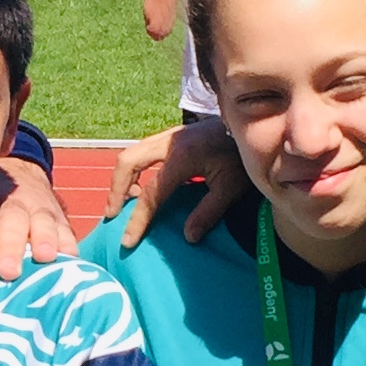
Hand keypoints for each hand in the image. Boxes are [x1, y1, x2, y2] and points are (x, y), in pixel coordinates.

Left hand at [0, 155, 75, 279]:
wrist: (21, 175)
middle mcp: (13, 197)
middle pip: (12, 219)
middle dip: (11, 245)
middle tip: (9, 271)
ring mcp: (39, 204)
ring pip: (42, 220)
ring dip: (45, 240)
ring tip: (45, 258)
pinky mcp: (59, 215)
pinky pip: (65, 228)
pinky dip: (68, 243)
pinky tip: (70, 258)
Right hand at [108, 120, 243, 253]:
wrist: (252, 124)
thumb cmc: (242, 156)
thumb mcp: (231, 187)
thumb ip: (208, 212)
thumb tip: (188, 237)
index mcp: (182, 157)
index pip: (152, 193)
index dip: (138, 219)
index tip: (127, 241)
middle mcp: (169, 142)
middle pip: (127, 162)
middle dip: (115, 190)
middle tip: (112, 215)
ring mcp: (168, 136)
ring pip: (132, 153)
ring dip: (122, 178)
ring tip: (123, 203)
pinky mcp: (172, 136)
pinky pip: (142, 152)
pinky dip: (133, 170)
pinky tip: (140, 187)